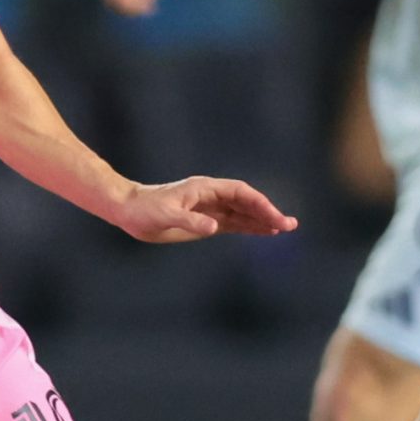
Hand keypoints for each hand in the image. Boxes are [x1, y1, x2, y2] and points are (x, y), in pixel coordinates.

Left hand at [111, 176, 297, 243]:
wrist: (129, 211)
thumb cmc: (145, 209)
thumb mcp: (166, 215)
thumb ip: (190, 221)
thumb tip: (214, 227)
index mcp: (205, 189)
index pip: (240, 193)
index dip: (259, 204)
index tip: (274, 218)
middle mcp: (211, 196)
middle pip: (247, 202)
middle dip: (268, 212)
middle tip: (290, 225)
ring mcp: (210, 208)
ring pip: (243, 213)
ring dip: (263, 220)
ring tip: (286, 228)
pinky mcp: (205, 221)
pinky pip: (233, 223)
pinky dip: (250, 227)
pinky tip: (264, 232)